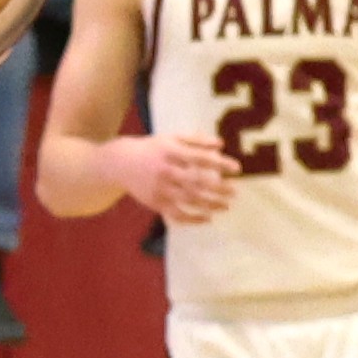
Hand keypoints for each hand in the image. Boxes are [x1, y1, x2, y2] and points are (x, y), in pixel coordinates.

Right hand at [106, 130, 240, 224]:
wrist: (120, 164)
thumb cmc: (153, 149)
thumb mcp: (171, 138)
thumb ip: (196, 140)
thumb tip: (221, 144)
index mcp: (171, 151)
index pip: (200, 158)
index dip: (220, 163)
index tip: (237, 168)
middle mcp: (165, 170)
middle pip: (196, 182)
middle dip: (218, 188)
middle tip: (235, 192)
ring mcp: (160, 188)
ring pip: (189, 200)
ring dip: (210, 204)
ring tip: (226, 206)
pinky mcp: (155, 202)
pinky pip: (176, 214)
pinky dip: (192, 219)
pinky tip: (207, 218)